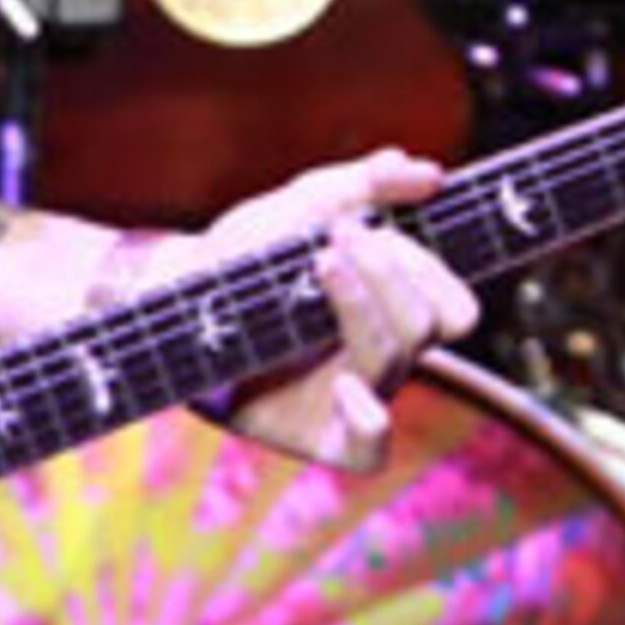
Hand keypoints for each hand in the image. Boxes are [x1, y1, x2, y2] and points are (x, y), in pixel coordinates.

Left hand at [178, 149, 477, 470]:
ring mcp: (351, 394)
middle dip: (392, 273)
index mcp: (390, 309)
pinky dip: (370, 421)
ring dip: (364, 307)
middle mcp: (378, 354)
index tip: (380, 227)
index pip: (452, 307)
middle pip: (428, 327)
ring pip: (394, 363)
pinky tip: (345, 389)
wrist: (172, 297)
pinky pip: (369, 450)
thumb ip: (366, 183)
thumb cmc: (243, 254)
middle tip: (339, 238)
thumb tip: (428, 174)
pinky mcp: (315, 433)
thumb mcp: (302, 203)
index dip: (433, 272)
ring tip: (321, 263)